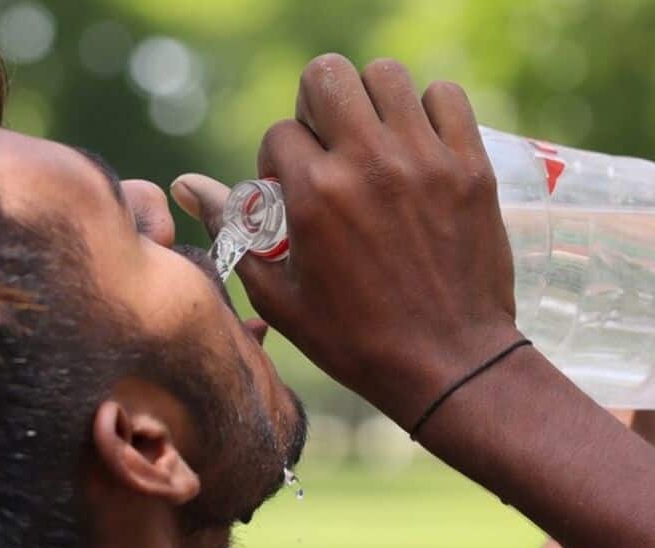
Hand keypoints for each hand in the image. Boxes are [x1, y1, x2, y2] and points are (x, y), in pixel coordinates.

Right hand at [176, 54, 520, 428]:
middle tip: (329, 146)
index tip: (294, 192)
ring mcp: (424, 161)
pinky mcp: (469, 166)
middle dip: (317, 105)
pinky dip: (429, 111)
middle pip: (327, 75)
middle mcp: (367, 164)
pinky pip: (446, 96)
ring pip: (386, 75)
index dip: (278, 160)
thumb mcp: (279, 295)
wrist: (449, 365)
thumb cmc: (356, 341)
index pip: (280, 132)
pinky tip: (419, 146)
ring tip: (373, 140)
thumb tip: (184, 185)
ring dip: (371, 100)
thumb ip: (233, 229)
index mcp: (315, 195)